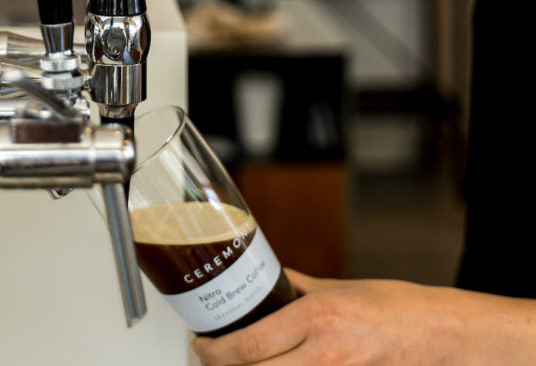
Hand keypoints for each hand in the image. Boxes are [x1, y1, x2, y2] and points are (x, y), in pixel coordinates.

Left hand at [190, 269, 535, 364]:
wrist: (439, 336)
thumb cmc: (394, 308)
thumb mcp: (338, 287)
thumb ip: (296, 288)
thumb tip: (265, 281)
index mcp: (316, 319)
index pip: (249, 345)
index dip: (214, 350)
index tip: (199, 342)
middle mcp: (323, 356)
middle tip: (207, 355)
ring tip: (232, 363)